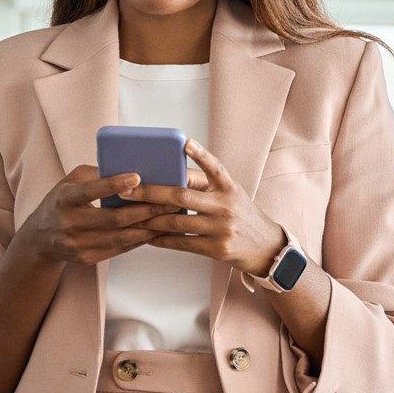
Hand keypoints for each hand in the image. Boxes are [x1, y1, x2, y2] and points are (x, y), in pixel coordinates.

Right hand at [16, 165, 169, 265]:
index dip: (113, 184)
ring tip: (169, 216)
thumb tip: (130, 170)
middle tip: (168, 200)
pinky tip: (155, 230)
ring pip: (120, 237)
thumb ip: (96, 174)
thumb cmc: (62, 201)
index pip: (90, 191)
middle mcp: (69, 224)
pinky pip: (120, 249)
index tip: (137, 176)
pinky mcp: (87, 258)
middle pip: (112, 219)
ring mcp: (78, 245)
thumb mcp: (70, 182)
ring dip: (148, 227)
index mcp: (64, 199)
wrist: (40, 238)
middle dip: (144, 210)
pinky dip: (140, 240)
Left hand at [125, 138, 287, 276]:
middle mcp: (226, 206)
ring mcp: (221, 229)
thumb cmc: (241, 216)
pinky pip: (182, 244)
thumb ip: (206, 185)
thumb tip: (171, 177)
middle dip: (150, 193)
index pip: (215, 167)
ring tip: (130, 215)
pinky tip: (148, 236)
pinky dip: (163, 240)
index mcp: (229, 188)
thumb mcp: (231, 195)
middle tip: (127, 190)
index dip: (200, 154)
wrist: (266, 248)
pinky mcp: (217, 249)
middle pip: (182, 196)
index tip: (184, 143)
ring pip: (177, 222)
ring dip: (150, 220)